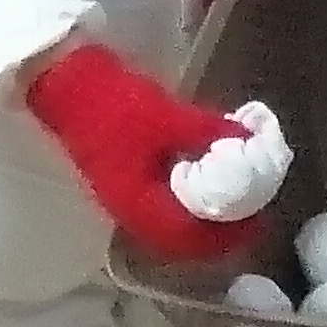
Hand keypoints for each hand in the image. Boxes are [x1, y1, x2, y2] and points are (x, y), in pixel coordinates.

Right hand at [23, 41, 268, 264]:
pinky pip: (164, 206)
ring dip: (205, 217)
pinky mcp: (125, 183)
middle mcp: (130, 212)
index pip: (191, 240)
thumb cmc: (116, 105)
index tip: (257, 220)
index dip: (228, 235)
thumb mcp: (170, 118)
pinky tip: (206, 179)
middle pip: (184, 239)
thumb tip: (250, 142)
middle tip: (252, 209)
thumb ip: (210, 134)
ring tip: (236, 197)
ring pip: (173, 225)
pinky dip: (189, 201)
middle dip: (220, 229)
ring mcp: (125, 198)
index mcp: (138, 206)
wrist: (68, 85)